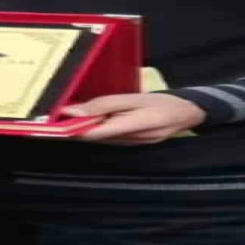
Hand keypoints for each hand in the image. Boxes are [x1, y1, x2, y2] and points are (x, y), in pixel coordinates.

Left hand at [61, 93, 205, 144]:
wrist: (187, 114)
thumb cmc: (161, 103)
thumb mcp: (134, 98)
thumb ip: (106, 104)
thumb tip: (77, 112)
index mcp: (135, 126)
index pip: (96, 133)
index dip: (75, 129)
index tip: (58, 121)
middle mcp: (131, 141)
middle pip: (96, 137)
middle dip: (78, 128)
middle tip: (59, 115)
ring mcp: (132, 146)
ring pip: (101, 139)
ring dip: (87, 128)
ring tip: (71, 116)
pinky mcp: (132, 145)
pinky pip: (110, 138)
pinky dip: (99, 129)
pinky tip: (93, 120)